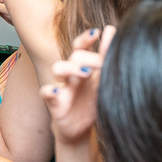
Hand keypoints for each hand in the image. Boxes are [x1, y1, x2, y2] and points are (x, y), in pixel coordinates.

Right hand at [42, 26, 115, 144]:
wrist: (81, 129)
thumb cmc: (91, 101)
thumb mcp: (103, 81)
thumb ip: (108, 60)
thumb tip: (115, 33)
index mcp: (84, 66)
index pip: (83, 46)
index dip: (87, 37)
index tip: (97, 32)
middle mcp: (72, 73)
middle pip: (74, 55)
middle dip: (88, 56)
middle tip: (101, 64)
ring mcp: (63, 87)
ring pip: (58, 68)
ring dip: (70, 67)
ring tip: (85, 73)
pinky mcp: (55, 104)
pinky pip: (46, 93)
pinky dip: (49, 91)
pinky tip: (55, 91)